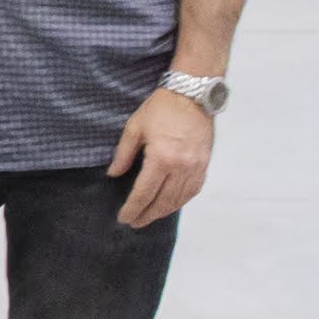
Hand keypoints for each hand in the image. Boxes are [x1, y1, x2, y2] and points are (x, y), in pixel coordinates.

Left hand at [106, 85, 216, 229]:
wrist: (192, 95)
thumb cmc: (161, 108)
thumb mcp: (135, 128)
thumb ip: (123, 154)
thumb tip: (113, 174)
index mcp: (161, 158)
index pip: (144, 193)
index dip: (133, 208)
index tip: (124, 218)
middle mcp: (180, 167)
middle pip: (162, 202)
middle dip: (147, 215)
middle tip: (135, 223)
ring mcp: (195, 168)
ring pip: (178, 200)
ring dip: (163, 212)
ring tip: (149, 216)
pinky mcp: (204, 165)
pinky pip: (192, 191)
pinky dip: (180, 201)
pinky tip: (170, 205)